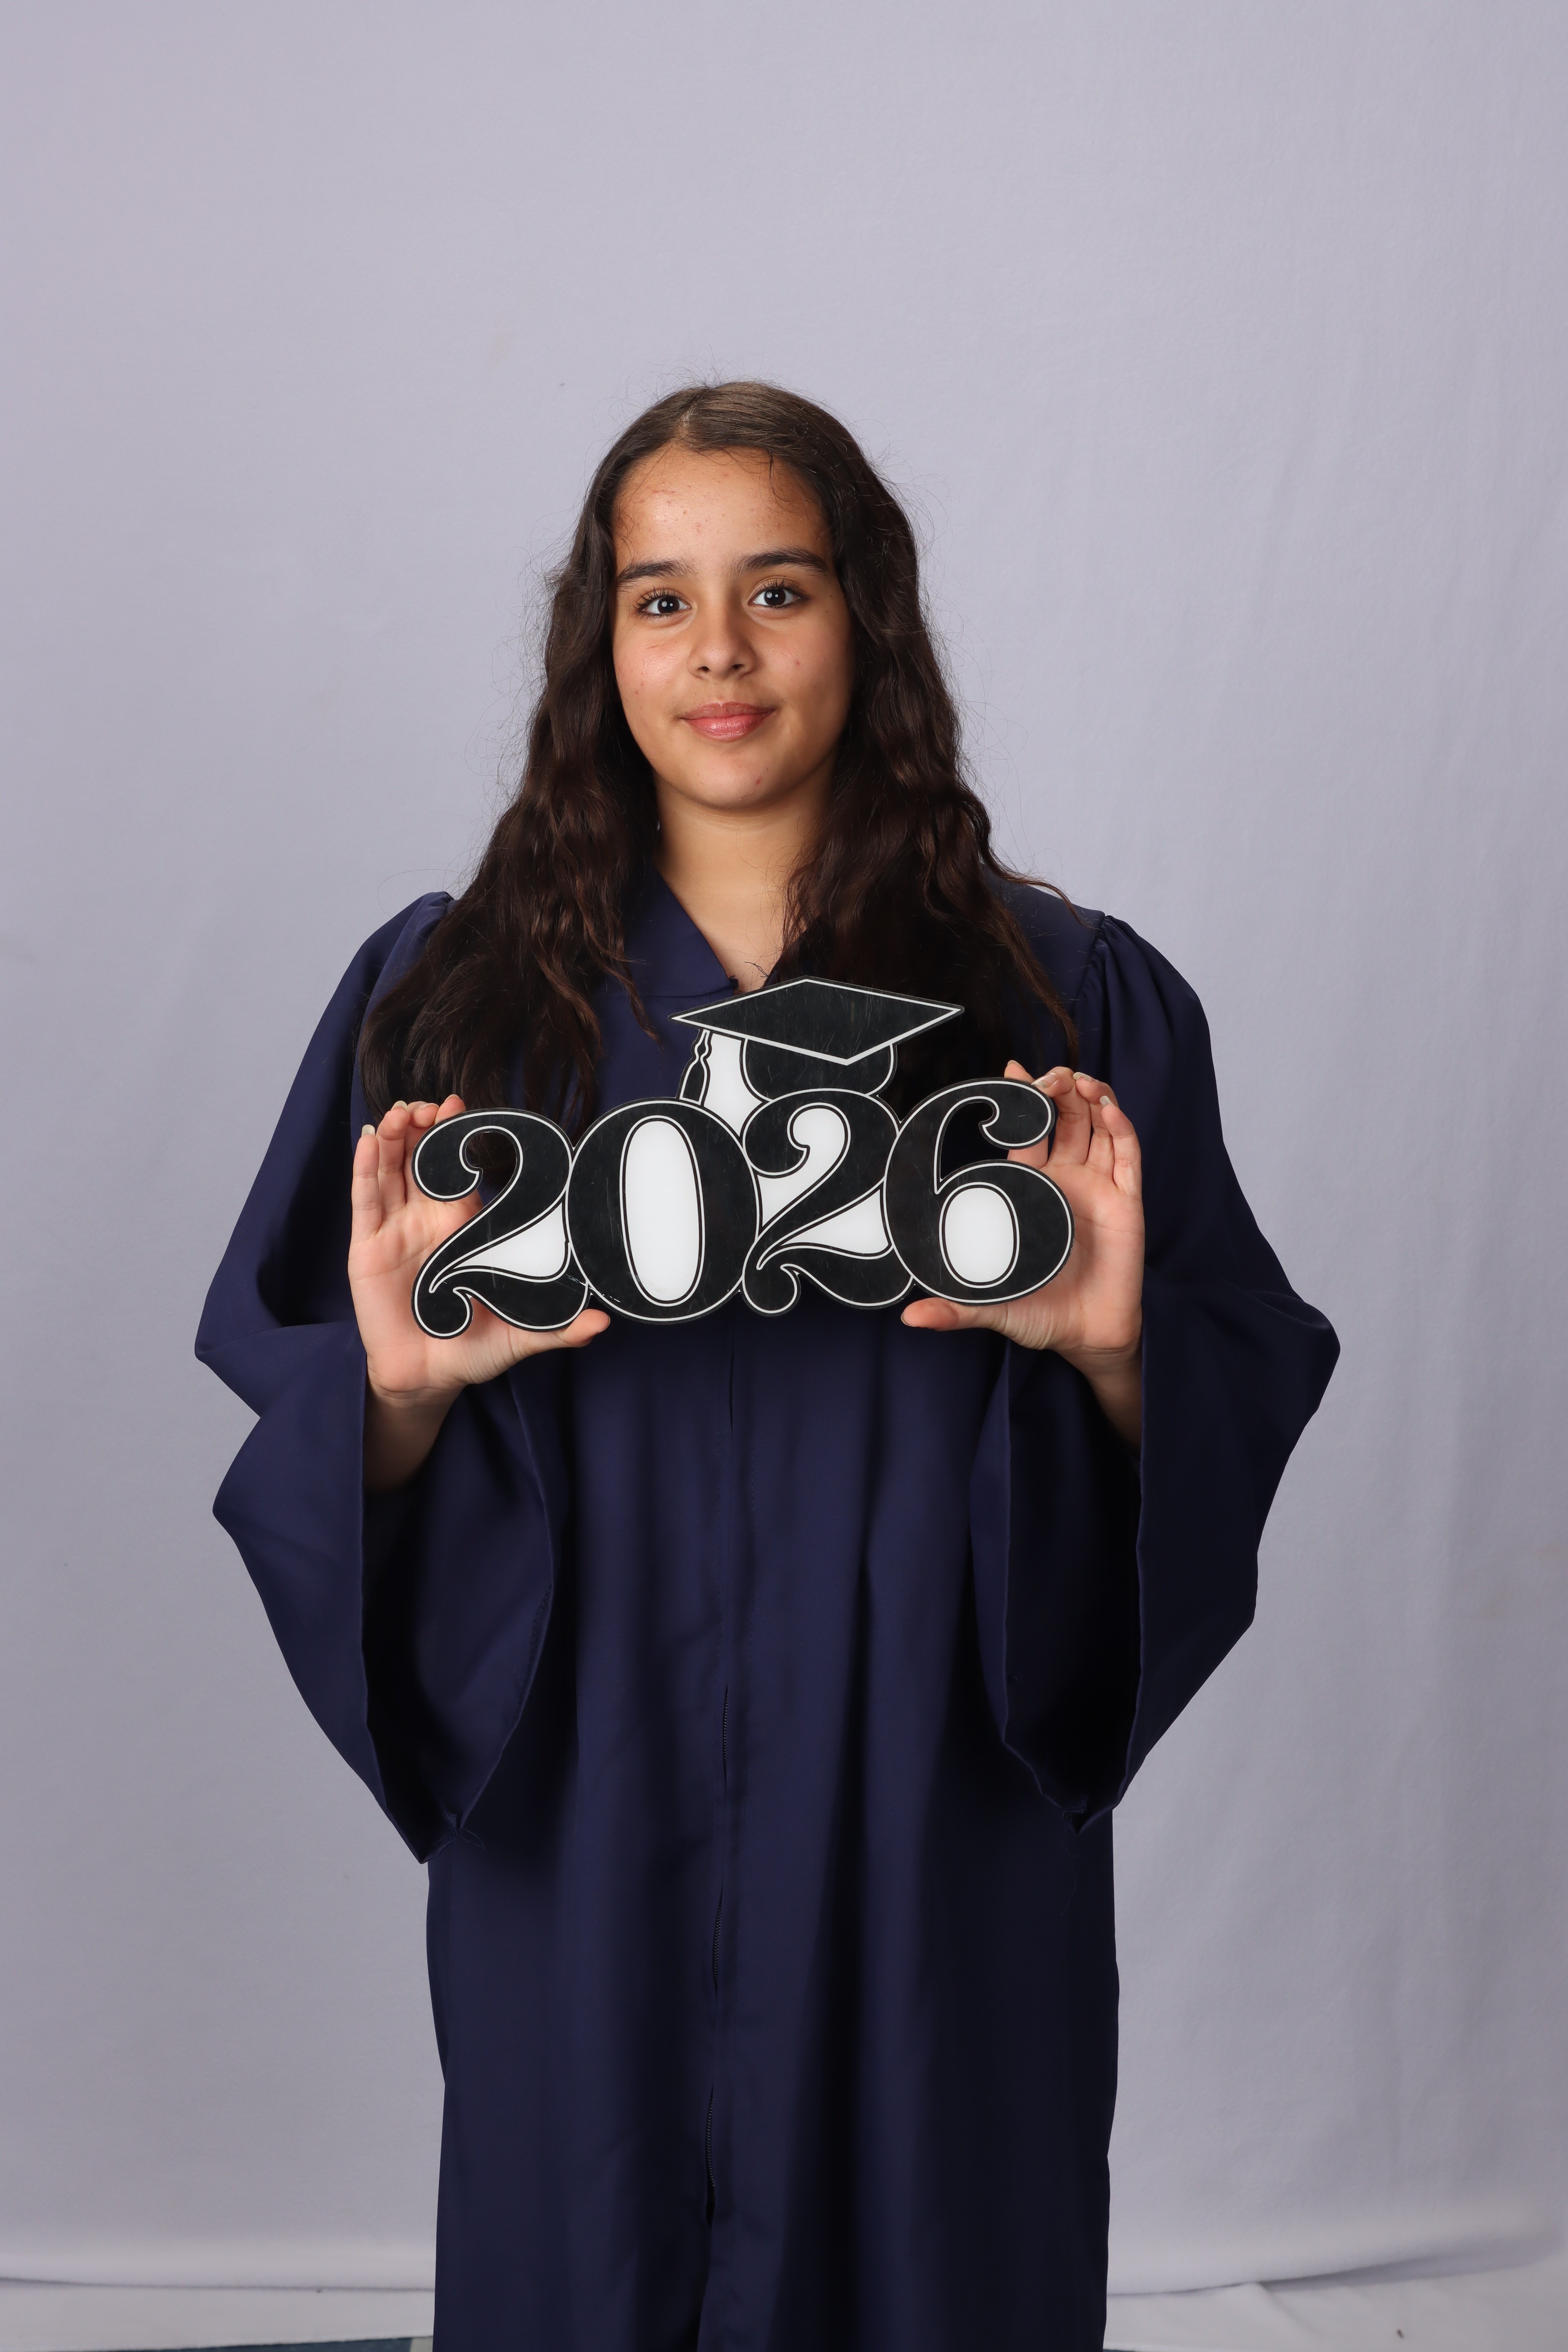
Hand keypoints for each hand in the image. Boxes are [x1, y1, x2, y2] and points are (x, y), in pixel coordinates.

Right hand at [350, 1097, 607, 1487]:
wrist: (425, 1379)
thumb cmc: (470, 1350)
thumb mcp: (518, 1336)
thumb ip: (559, 1330)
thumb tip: (605, 1325)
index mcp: (462, 1229)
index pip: (458, 1172)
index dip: (454, 1137)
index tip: (458, 1103)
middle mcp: (426, 1223)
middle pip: (421, 1162)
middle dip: (422, 1128)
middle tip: (427, 1102)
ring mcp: (394, 1232)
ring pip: (390, 1173)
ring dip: (393, 1139)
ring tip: (399, 1110)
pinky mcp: (365, 1250)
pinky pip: (365, 1202)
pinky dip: (364, 1169)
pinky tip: (369, 1139)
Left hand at [901, 1064, 1143, 1445]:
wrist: (1087, 1336)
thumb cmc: (1038, 1312)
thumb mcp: (990, 1307)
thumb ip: (952, 1310)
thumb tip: (908, 1318)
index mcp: (1031, 1190)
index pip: (1026, 1133)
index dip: (1022, 1098)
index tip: (1012, 1067)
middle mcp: (1066, 1181)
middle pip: (1064, 1118)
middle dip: (1057, 1089)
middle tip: (1048, 1076)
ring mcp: (1098, 1187)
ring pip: (1097, 1126)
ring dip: (1090, 1097)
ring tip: (1078, 1082)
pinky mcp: (1126, 1201)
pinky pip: (1127, 1155)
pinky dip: (1120, 1127)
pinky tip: (1108, 1108)